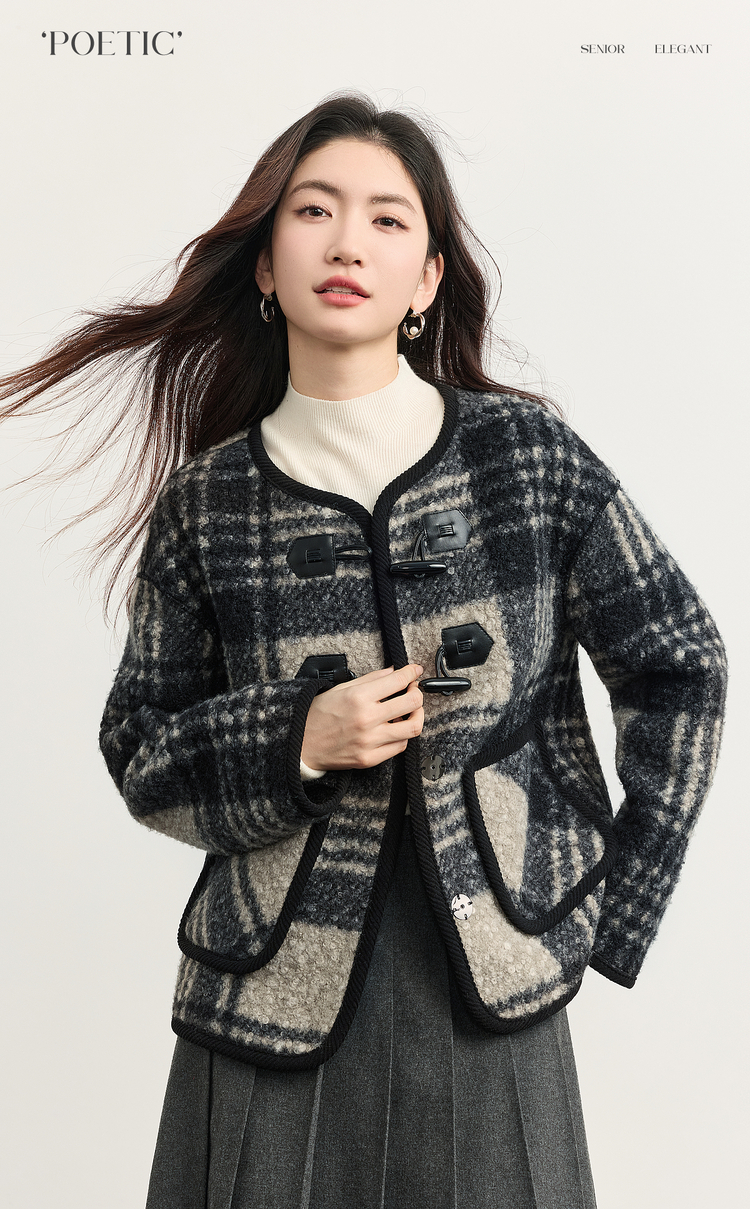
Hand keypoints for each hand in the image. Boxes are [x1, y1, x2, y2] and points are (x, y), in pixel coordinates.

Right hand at [300, 664, 424, 771]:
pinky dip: (403, 735)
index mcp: (359, 697)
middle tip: (412, 690)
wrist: (301, 744)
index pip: (398, 680)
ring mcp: (370, 741)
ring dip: (417, 715)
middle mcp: (367, 719)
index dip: (412, 673)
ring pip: (412, 728)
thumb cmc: (317, 715)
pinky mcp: (370, 758)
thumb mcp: (341, 688)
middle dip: (417, 692)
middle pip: (412, 703)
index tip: (415, 672)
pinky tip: (396, 727)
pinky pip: (400, 747)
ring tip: (410, 711)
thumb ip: (371, 679)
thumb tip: (392, 672)